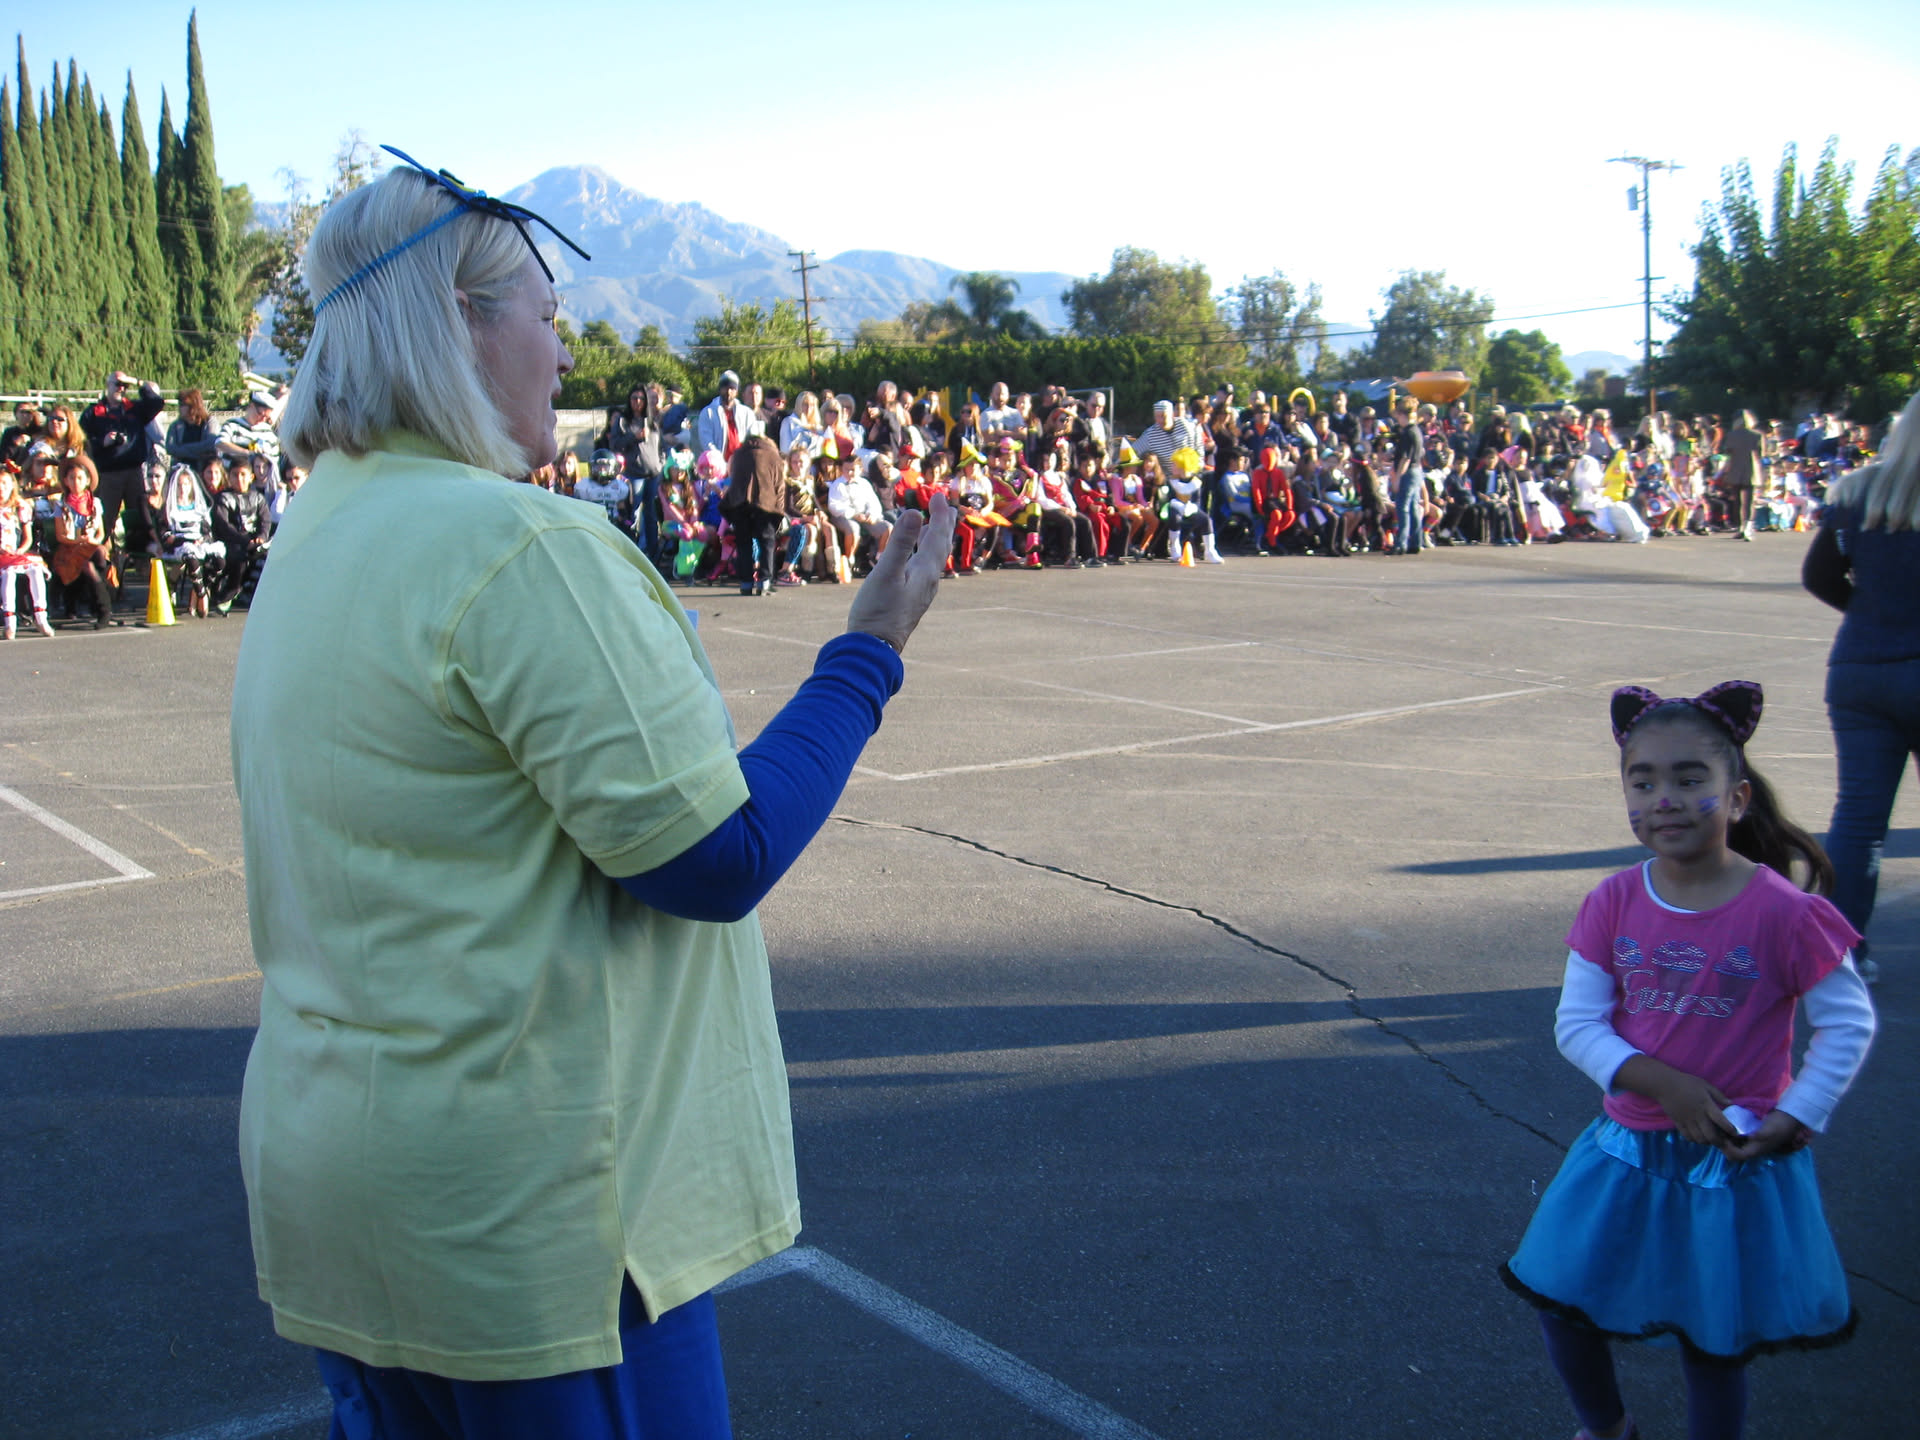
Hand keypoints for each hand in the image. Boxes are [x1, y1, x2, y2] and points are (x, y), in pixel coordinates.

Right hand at [844, 492, 955, 655]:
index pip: (938, 536)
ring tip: (932, 527)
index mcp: (926, 572)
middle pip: (940, 547)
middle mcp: (928, 581)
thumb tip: (915, 512)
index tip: (939, 496)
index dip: (939, 515)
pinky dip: (921, 555)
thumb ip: (901, 543)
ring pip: (932, 560)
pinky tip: (911, 559)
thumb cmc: (877, 611)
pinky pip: (922, 571)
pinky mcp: (911, 600)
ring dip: (933, 540)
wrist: (874, 648)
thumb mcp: (887, 573)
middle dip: (942, 525)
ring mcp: (920, 592)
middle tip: (945, 507)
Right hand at [1654, 1069, 1740, 1147]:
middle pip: (1710, 1135)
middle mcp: (1698, 1115)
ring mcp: (1687, 1121)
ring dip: (1707, 1141)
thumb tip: (1731, 1104)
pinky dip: (1694, 1140)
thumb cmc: (1686, 1082)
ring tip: (1710, 1139)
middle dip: (1719, 1141)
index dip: (1730, 1129)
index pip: (1721, 1120)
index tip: (1735, 1133)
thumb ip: (1718, 1095)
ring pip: (1699, 1139)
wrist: (1664, 1084)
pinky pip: (1687, 1136)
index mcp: (1706, 1105)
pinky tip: (1697, 1136)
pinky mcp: (1678, 1123)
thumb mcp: (1705, 1085)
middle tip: (1723, 1141)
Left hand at [1723, 1107, 1810, 1161]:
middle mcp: (1750, 1149)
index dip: (1726, 1148)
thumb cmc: (1778, 1125)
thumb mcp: (1769, 1130)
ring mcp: (1750, 1143)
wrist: (1788, 1119)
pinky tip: (1727, 1122)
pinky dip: (1730, 1133)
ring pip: (1732, 1145)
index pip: (1735, 1156)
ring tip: (1720, 1125)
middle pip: (1731, 1153)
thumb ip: (1759, 1135)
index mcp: (1754, 1151)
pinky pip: (1736, 1138)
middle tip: (1718, 1130)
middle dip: (1723, 1144)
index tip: (1723, 1135)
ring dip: (1726, 1138)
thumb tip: (1750, 1138)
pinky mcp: (1749, 1136)